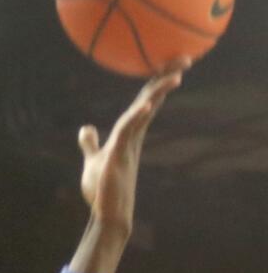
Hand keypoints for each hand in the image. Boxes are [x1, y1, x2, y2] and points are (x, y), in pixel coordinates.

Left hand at [79, 60, 187, 234]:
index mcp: (129, 134)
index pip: (144, 101)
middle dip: (165, 79)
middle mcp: (133, 136)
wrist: (107, 214)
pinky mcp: (119, 156)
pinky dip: (136, 118)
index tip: (169, 62)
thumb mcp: (94, 160)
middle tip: (186, 57)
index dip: (155, 82)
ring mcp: (128, 146)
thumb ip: (91, 143)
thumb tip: (86, 128)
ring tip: (175, 75)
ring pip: (144, 113)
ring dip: (157, 94)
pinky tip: (144, 106)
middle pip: (150, 101)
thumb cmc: (103, 190)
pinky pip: (128, 132)